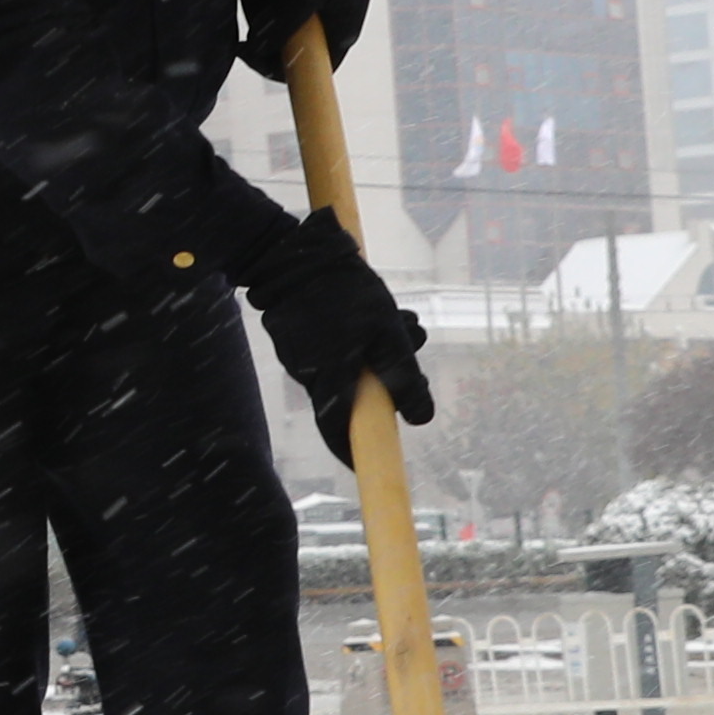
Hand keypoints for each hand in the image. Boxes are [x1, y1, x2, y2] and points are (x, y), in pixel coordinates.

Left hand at [235, 0, 389, 84]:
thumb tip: (255, 50)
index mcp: (332, 37)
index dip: (266, 64)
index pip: (299, 71)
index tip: (242, 45)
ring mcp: (306, 3)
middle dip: (257, 0)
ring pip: (264, 5)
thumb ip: (281, 23)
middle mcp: (319, 25)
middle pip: (271, 34)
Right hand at [242, 210, 436, 432]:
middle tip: (413, 346)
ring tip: (403, 319)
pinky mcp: (299, 336)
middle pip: (350, 395)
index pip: (336, 432)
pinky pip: (334, 349)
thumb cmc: (344, 293)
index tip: (369, 459)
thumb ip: (404, 375)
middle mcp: (309, 373)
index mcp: (328, 379)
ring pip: (346, 367)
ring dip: (379, 350)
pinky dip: (359, 339)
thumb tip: (421, 418)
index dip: (351, 451)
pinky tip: (377, 311)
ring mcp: (300, 354)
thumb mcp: (387, 332)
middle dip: (387, 379)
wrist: (292, 255)